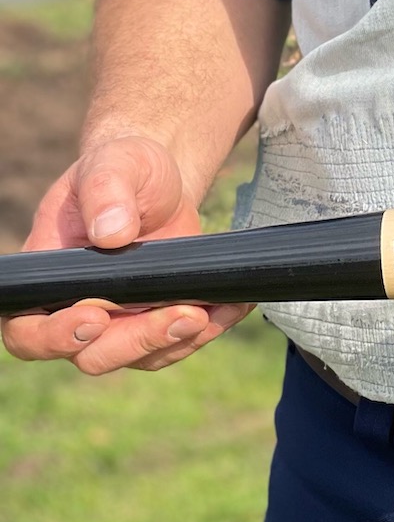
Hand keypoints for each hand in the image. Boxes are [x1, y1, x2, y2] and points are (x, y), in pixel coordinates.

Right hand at [1, 135, 250, 374]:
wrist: (158, 181)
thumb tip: (111, 233)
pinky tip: (234, 305)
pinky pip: (178, 341)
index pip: (30, 329)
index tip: (96, 317)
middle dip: (139, 340)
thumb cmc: (124, 169)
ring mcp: (117, 322)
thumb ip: (106, 191)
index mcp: (48, 276)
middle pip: (93, 354)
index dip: (55, 337)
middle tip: (184, 314)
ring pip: (141, 356)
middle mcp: (75, 310)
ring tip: (215, 310)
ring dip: (180, 339)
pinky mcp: (154, 321)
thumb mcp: (114, 164)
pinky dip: (209, 328)